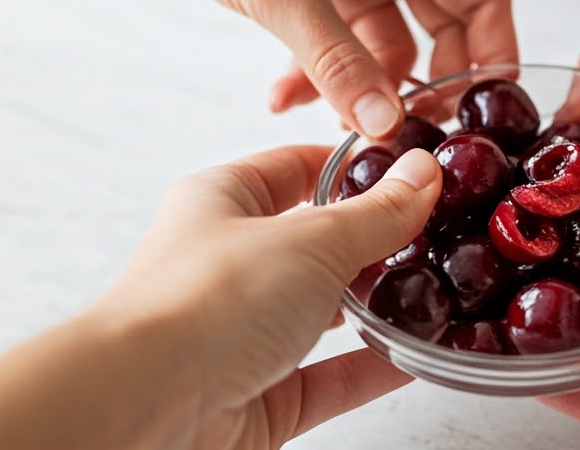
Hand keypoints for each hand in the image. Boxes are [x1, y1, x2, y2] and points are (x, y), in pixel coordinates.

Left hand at [0, 0, 516, 141]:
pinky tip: (282, 99)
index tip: (488, 109)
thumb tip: (385, 122)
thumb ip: (335, 60)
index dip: (493, 50)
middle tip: (416, 136)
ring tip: (342, 129)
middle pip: (441, 22)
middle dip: (432, 81)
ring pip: (386, 38)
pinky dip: (320, 75)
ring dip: (367, 84)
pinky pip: (337, 42)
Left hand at [0, 144, 439, 449]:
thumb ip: (378, 211)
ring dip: (376, 307)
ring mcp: (238, 337)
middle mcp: (226, 266)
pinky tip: (416, 354)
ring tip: (440, 290)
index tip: (417, 162)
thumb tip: (424, 172)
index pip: (299, 165)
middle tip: (442, 228)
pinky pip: (324, 378)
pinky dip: (370, 368)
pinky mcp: (251, 401)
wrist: (137, 417)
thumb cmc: (203, 304)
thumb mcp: (313, 238)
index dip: (357, 162)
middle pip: (315, 242)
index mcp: (222, 202)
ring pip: (321, 314)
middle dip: (376, 239)